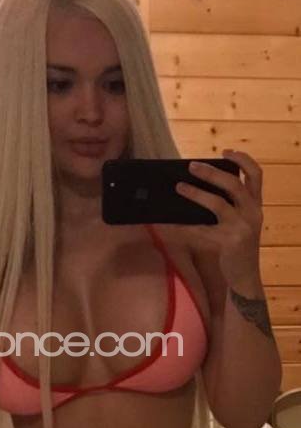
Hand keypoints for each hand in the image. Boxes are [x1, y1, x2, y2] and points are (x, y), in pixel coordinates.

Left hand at [175, 149, 263, 291]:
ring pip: (218, 204)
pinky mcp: (230, 242)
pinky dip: (186, 224)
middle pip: (234, 184)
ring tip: (179, 187)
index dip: (243, 159)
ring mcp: (243, 227)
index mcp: (256, 204)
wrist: (245, 276)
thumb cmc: (237, 246)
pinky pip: (203, 229)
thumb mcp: (240, 222)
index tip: (226, 151)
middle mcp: (253, 213)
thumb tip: (198, 187)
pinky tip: (172, 222)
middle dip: (212, 173)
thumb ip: (228, 206)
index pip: (256, 174)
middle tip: (192, 166)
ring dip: (196, 193)